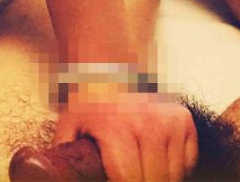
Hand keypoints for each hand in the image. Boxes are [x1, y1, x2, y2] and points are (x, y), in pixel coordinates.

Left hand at [54, 86, 196, 181]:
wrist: (112, 70)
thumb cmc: (89, 105)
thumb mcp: (69, 127)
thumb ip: (64, 156)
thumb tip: (51, 174)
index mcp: (115, 127)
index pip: (128, 178)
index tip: (116, 180)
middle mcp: (146, 123)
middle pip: (154, 180)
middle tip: (129, 175)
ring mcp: (168, 120)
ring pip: (174, 174)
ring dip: (159, 177)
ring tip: (141, 170)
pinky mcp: (183, 120)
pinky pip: (188, 162)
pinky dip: (176, 169)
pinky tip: (157, 160)